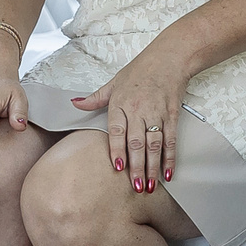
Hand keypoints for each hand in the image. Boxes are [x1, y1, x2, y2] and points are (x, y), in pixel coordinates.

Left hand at [70, 42, 189, 192]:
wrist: (170, 57)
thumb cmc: (140, 69)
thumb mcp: (114, 81)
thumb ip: (95, 98)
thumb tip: (74, 104)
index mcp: (121, 103)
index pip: (118, 130)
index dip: (117, 149)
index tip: (118, 168)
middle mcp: (139, 109)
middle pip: (137, 142)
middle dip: (137, 166)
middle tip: (136, 187)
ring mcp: (157, 114)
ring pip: (155, 145)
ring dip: (153, 167)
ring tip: (150, 187)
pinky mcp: (172, 115)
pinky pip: (171, 140)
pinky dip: (170, 158)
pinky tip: (168, 173)